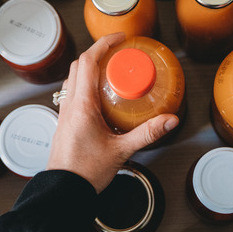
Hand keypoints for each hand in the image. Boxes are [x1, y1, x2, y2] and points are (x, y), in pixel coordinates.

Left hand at [46, 32, 178, 191]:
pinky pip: (73, 93)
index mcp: (81, 105)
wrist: (63, 191)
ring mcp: (64, 113)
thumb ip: (147, 133)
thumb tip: (169, 120)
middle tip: (118, 52)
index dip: (103, 44)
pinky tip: (103, 97)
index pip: (88, 62)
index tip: (120, 39)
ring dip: (90, 68)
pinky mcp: (65, 122)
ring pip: (74, 78)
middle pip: (79, 65)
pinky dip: (86, 85)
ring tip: (112, 71)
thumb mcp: (122, 150)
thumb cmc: (85, 172)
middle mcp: (69, 104)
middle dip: (98, 53)